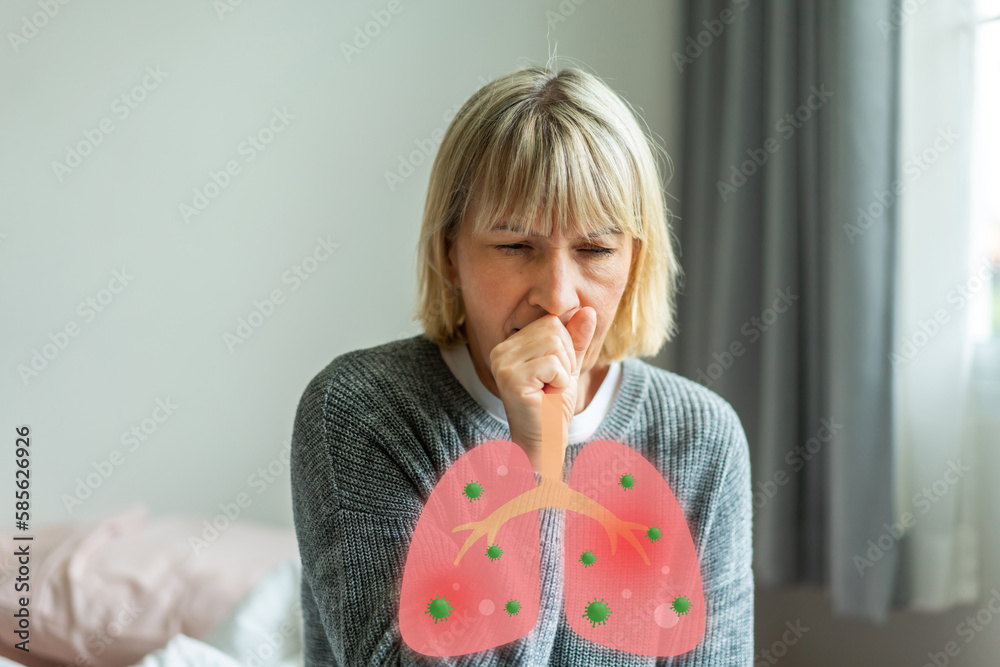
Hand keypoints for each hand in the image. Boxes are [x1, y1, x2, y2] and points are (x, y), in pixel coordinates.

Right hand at [489, 307, 596, 477]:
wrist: (546, 440)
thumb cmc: (554, 405)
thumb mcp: (569, 365)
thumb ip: (576, 338)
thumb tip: (588, 310)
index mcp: (510, 344)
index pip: (550, 321)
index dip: (565, 347)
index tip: (554, 374)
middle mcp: (501, 349)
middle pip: (553, 328)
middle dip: (565, 358)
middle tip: (552, 384)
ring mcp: (502, 363)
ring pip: (554, 344)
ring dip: (563, 371)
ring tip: (549, 389)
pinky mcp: (511, 378)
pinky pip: (552, 363)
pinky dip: (560, 381)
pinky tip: (547, 395)